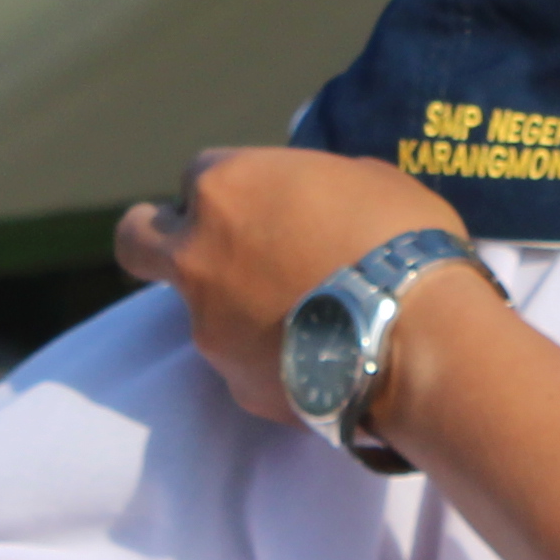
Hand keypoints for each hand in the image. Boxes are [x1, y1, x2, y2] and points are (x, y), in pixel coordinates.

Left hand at [114, 148, 466, 425]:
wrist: (422, 339)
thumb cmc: (403, 240)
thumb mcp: (366, 179)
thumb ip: (314, 184)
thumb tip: (314, 198)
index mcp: (225, 189)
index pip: (198, 175)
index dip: (232, 190)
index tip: (263, 205)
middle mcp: (198, 256)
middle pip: (137, 238)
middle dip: (160, 238)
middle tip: (210, 251)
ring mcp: (209, 327)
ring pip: (199, 309)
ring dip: (235, 307)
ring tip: (308, 316)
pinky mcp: (235, 384)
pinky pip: (242, 363)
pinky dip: (270, 357)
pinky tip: (323, 356)